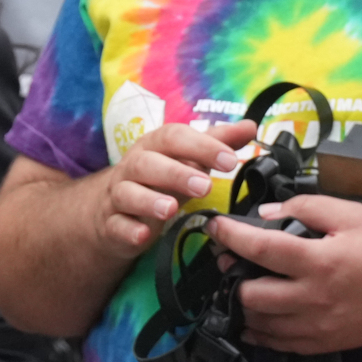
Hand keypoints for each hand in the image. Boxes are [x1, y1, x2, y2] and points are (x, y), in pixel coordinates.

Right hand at [89, 119, 253, 254]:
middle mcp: (132, 167)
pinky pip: (116, 225)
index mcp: (153, 147)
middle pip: (146, 163)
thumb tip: (250, 126)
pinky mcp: (112, 224)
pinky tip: (143, 234)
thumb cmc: (158, 180)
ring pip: (127, 193)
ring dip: (149, 200)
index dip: (201, 147)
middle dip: (175, 173)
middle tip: (205, 187)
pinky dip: (128, 229)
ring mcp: (118, 196)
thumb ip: (216, 144)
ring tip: (172, 209)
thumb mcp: (186, 159)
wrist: (114, 210)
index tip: (230, 161)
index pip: (173, 138)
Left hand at [207, 195, 361, 355]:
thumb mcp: (351, 215)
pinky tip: (255, 316)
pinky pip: (276, 343)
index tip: (213, 227)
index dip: (230, 236)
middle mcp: (312, 298)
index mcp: (319, 262)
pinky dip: (259, 330)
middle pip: (250, 293)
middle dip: (232, 274)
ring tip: (242, 284)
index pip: (259, 248)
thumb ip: (305, 209)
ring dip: (242, 303)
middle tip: (230, 259)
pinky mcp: (320, 344)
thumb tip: (265, 214)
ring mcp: (315, 326)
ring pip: (257, 322)